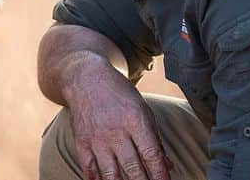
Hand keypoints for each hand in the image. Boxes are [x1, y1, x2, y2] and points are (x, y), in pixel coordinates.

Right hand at [64, 56, 173, 179]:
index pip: (151, 154)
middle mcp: (116, 132)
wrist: (85, 78)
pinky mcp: (82, 142)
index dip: (160, 174)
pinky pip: (89, 168)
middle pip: (133, 168)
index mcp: (135, 120)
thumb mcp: (142, 109)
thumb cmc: (118, 93)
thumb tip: (167, 165)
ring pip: (111, 173)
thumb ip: (154, 138)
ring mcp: (97, 138)